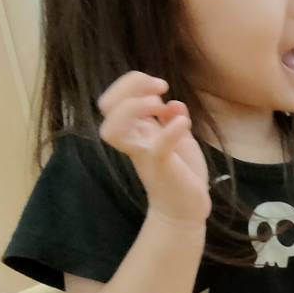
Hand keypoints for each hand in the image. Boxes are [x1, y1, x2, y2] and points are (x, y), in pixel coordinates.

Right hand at [98, 72, 209, 223]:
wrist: (186, 209)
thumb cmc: (180, 174)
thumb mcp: (177, 139)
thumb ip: (171, 120)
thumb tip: (172, 103)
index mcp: (137, 131)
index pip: (115, 98)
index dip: (133, 82)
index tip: (159, 86)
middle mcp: (134, 140)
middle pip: (107, 106)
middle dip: (130, 86)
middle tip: (159, 89)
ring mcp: (144, 154)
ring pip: (113, 129)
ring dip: (135, 107)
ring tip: (160, 105)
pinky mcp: (160, 166)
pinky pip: (157, 146)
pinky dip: (170, 130)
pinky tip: (184, 124)